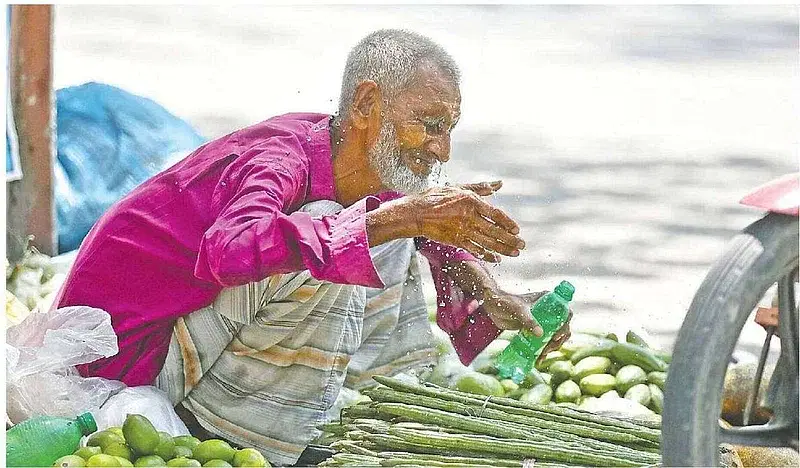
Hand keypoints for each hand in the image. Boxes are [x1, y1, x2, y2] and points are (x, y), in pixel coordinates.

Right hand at [401, 180, 524, 261]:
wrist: (416, 213)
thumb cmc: (437, 197)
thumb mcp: (459, 188)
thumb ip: (480, 188)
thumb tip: (499, 184)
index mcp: (471, 202)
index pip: (495, 214)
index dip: (508, 223)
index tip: (517, 230)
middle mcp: (469, 217)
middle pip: (494, 231)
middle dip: (510, 240)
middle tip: (522, 246)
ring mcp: (462, 230)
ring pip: (487, 242)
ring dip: (502, 249)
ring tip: (514, 253)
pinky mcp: (455, 240)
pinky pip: (474, 249)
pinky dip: (486, 254)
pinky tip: (495, 258)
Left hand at [481, 289, 571, 360]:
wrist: (491, 306)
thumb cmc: (504, 302)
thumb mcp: (517, 310)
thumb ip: (528, 321)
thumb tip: (541, 334)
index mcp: (548, 300)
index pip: (565, 312)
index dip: (565, 325)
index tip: (557, 336)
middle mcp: (548, 309)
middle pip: (562, 327)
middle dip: (558, 340)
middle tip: (547, 349)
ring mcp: (542, 320)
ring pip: (555, 335)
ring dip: (552, 347)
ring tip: (542, 355)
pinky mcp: (535, 329)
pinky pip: (544, 340)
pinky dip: (543, 350)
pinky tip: (538, 359)